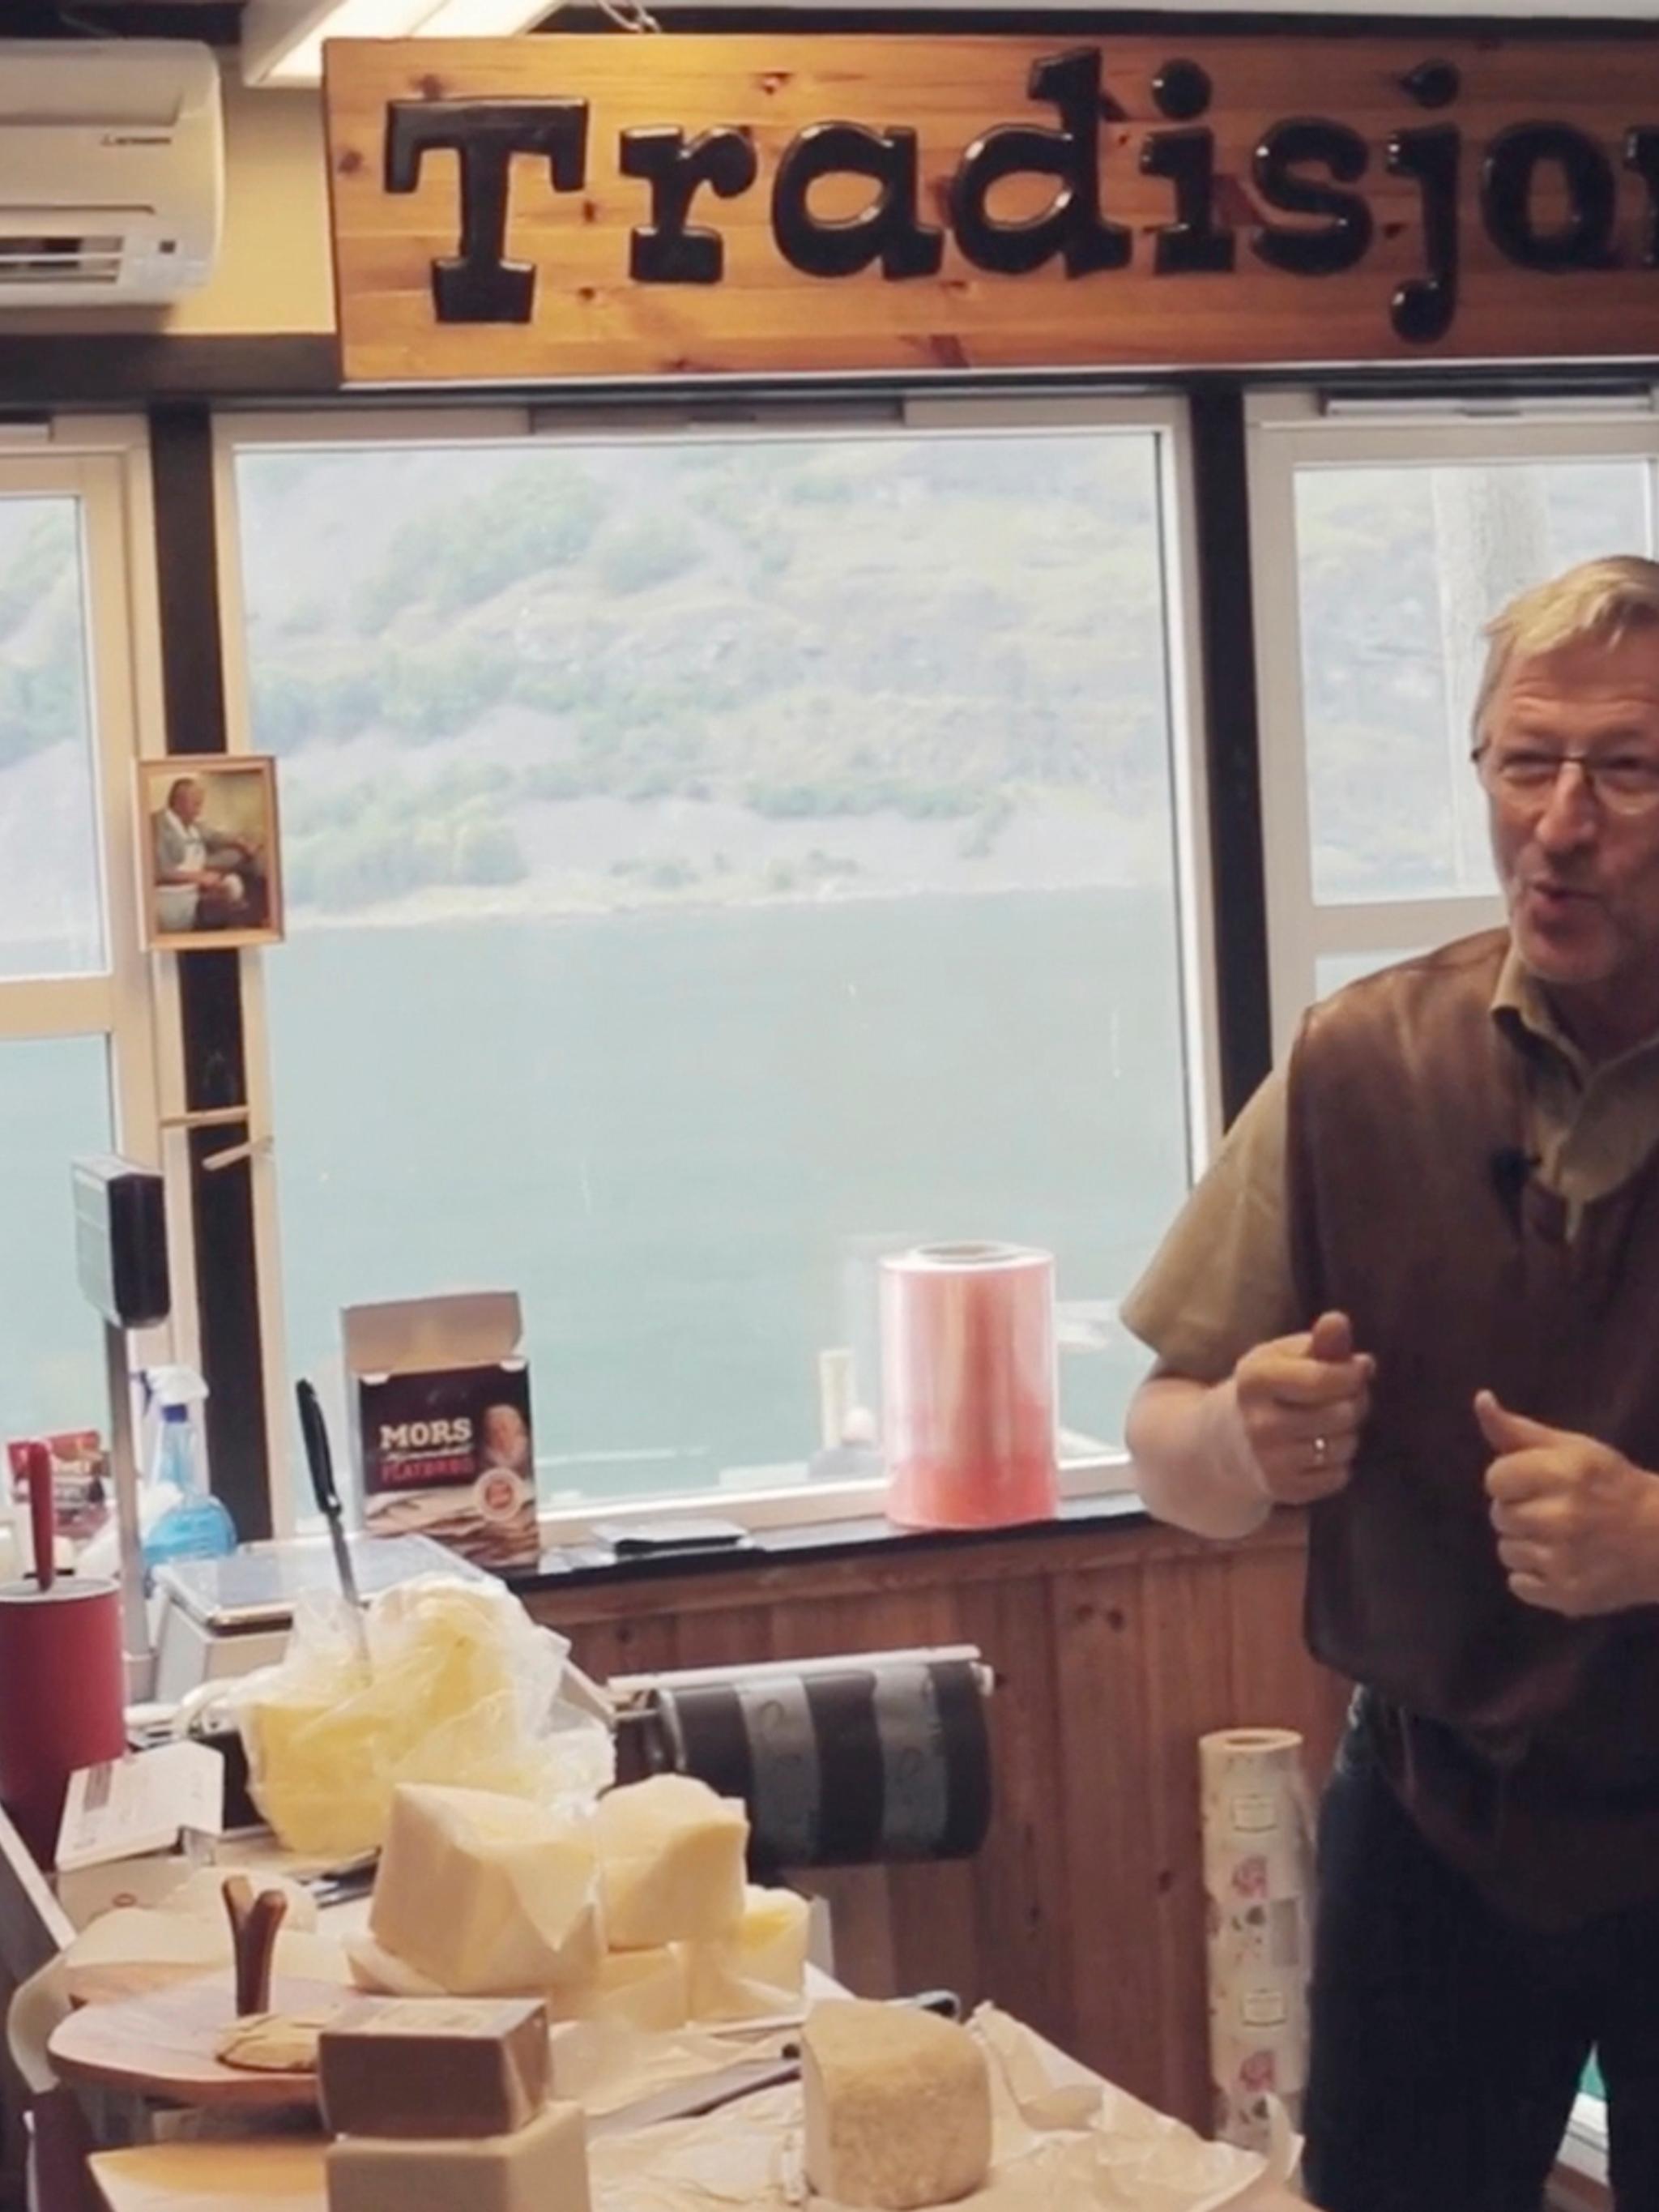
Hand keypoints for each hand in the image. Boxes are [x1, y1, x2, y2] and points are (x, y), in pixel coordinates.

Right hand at [1229, 1310, 1373, 1505]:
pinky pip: (1339, 1476)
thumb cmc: (1261, 1392)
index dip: (1353, 1374)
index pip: (1324, 1379)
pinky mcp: (1283, 1490)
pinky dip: (1338, 1463)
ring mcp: (1270, 1461)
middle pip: (1342, 1413)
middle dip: (1355, 1402)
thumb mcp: (1279, 1358)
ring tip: (1329, 1424)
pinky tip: (1318, 1451)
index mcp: (1255, 1380)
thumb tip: (1340, 1322)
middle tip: (1345, 1397)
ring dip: (1347, 1433)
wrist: (1218, 1445)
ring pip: (1344, 1446)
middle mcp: (1260, 1423)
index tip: (1358, 1368)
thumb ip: (1315, 1341)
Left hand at [1477, 1392, 1658, 1616]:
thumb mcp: (1572, 1449)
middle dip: (1519, 1511)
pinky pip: (1519, 1585)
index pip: (1495, 1479)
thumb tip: (1481, 1400)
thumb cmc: (1612, 1486)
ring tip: (1560, 1539)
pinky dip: (1536, 1578)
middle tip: (1554, 1511)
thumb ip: (1518, 1431)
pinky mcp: (1568, 1595)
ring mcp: (1564, 1561)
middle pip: (1498, 1516)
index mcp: (1562, 1475)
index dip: (1512, 1480)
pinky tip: (1563, 1564)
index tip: (1537, 1483)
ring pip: (1506, 1551)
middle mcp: (1561, 1518)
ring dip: (1526, 1545)